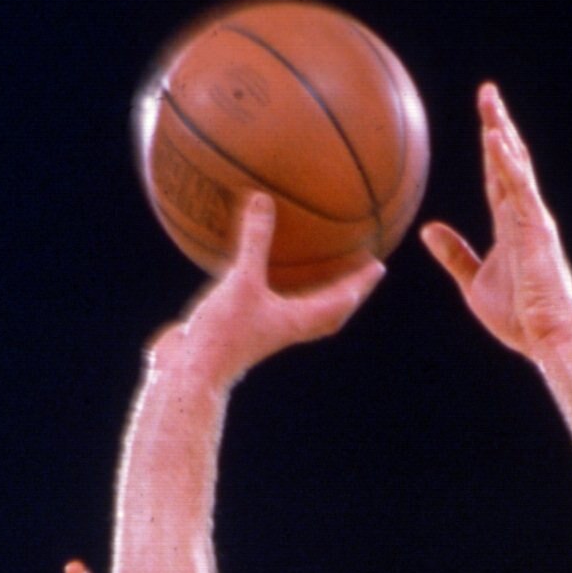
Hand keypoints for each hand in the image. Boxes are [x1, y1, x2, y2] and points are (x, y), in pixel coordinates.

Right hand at [161, 194, 382, 389]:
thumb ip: (254, 241)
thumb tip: (263, 198)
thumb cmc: (224, 336)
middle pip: (326, 312)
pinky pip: (262, 301)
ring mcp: (262, 331)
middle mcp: (285, 328)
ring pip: (297, 310)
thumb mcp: (241, 282)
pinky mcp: (239, 328)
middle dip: (344, 293)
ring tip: (315, 269)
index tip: (379, 267)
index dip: (360, 284)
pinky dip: (266, 284)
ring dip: (311, 292)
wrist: (191, 374)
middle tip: (358, 273)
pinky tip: (249, 263)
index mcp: (297, 322)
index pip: (340, 302)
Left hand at [422, 84, 571, 359]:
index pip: (497, 176)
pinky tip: (496, 139)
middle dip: (498, 125)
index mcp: (510, 225)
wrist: (546, 339)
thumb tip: (428, 229)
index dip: (490, 148)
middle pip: (508, 160)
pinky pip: (519, 189)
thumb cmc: (517, 318)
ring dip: (501, 132)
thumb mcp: (472, 282)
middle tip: (487, 93)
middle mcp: (523, 215)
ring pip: (515, 166)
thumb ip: (454, 254)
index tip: (484, 120)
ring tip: (490, 102)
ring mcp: (532, 220)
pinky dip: (507, 163)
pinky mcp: (537, 230)